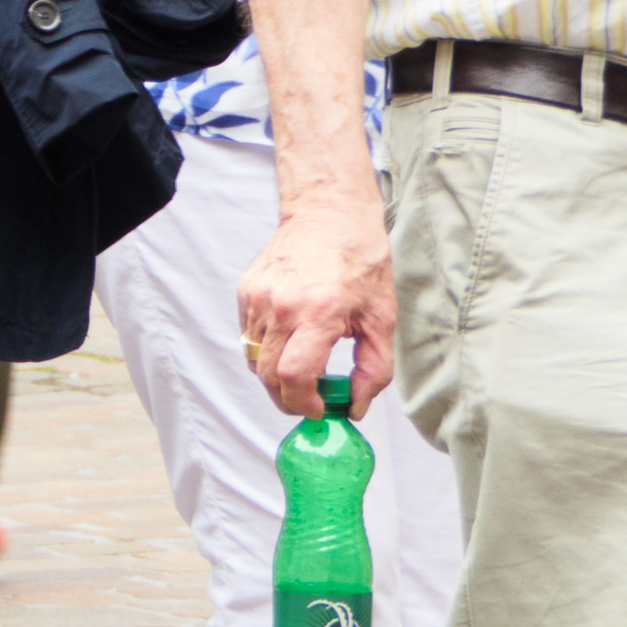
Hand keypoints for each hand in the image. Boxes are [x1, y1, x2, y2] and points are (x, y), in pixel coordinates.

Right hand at [241, 193, 395, 418]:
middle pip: (268, 375)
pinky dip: (267, 350)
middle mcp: (281, 306)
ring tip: (303, 367)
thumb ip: (374, 369)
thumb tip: (355, 405)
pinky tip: (291, 339)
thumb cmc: (361, 263)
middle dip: (288, 398)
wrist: (329, 216)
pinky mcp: (245, 292)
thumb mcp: (381, 319)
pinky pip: (249, 337)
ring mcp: (257, 298)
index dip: (304, 403)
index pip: (294, 376)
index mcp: (318, 313)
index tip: (320, 409)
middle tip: (311, 400)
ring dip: (276, 375)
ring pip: (255, 359)